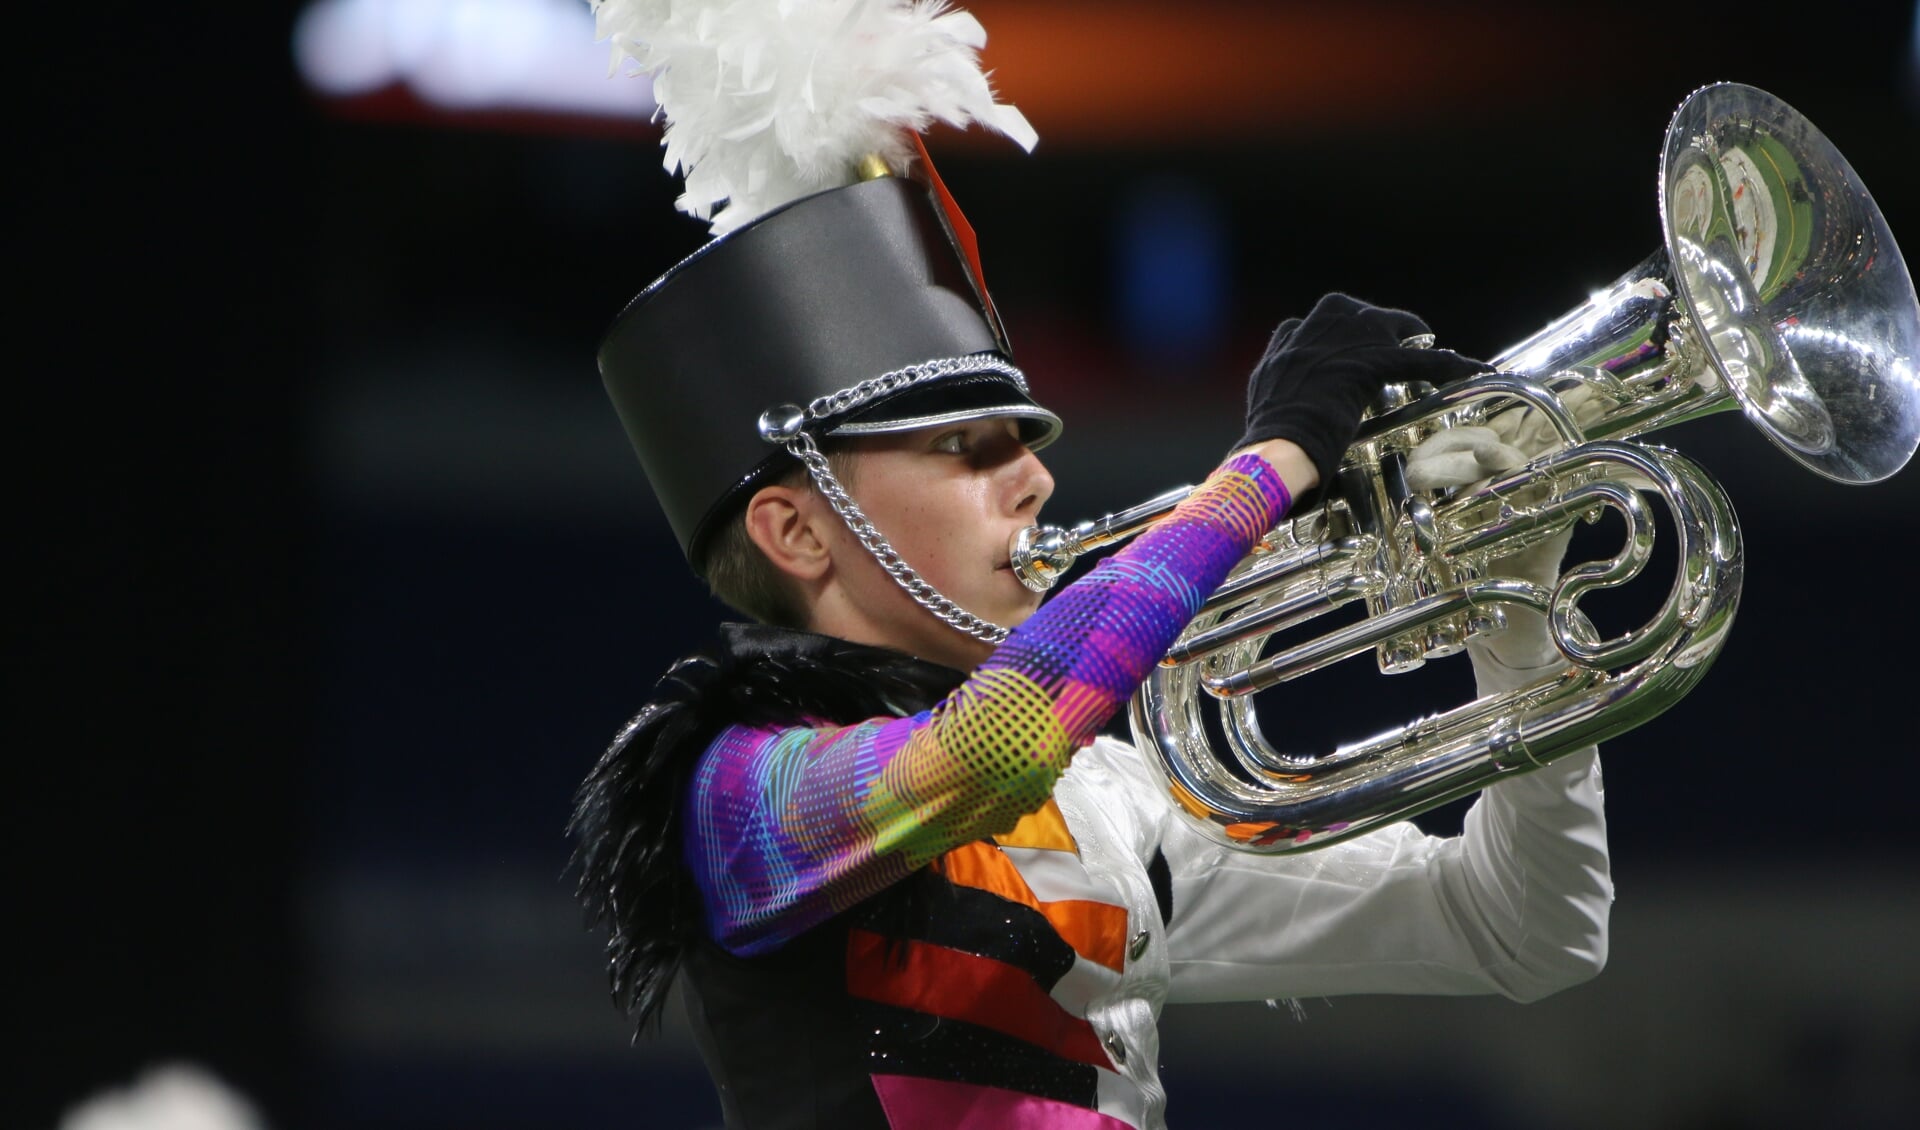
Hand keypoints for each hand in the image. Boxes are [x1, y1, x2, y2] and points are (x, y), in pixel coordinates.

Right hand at [1236, 294, 1487, 500]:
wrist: (1276, 447)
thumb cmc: (1265, 442)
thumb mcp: (1263, 412)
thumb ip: (1275, 401)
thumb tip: (1271, 429)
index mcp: (1285, 343)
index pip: (1313, 325)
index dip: (1335, 339)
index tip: (1345, 351)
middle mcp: (1312, 330)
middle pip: (1351, 313)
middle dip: (1372, 326)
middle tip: (1389, 344)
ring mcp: (1342, 342)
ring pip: (1386, 324)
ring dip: (1406, 334)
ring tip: (1423, 342)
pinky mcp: (1372, 361)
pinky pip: (1420, 358)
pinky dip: (1450, 364)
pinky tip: (1474, 369)